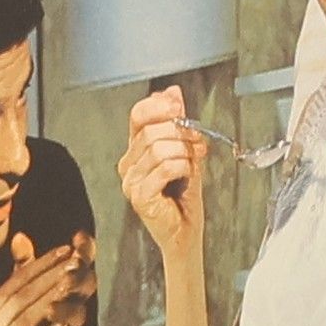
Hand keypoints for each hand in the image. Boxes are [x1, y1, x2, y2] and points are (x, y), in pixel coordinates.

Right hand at [0, 242, 86, 325]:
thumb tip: (21, 278)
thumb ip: (5, 306)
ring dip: (51, 299)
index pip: (17, 280)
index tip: (66, 249)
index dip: (42, 263)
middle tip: (76, 258)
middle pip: (24, 293)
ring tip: (74, 285)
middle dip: (52, 273)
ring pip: (26, 316)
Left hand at [12, 229, 97, 325]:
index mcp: (65, 288)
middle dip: (78, 278)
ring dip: (66, 310)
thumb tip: (18, 236)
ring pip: (78, 317)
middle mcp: (72, 306)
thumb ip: (26, 267)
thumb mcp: (25, 294)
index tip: (79, 237)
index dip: (84, 250)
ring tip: (50, 309)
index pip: (80, 264)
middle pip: (86, 286)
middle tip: (67, 274)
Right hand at [118, 86, 208, 265]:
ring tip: (193, 162)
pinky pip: (164, 168)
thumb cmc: (184, 198)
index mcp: (135, 150)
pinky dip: (182, 167)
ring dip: (183, 152)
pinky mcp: (139, 196)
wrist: (186, 232)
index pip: (137, 115)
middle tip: (197, 142)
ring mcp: (130, 182)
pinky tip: (187, 174)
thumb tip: (173, 93)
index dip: (158, 106)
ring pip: (158, 149)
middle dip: (180, 133)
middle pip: (150, 131)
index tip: (178, 105)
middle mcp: (128, 165)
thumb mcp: (185, 153)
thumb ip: (177, 124)